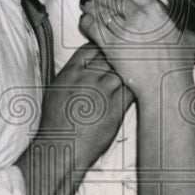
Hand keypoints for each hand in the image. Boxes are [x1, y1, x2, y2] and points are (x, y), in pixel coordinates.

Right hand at [38, 43, 132, 169]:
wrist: (63, 147)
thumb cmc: (56, 122)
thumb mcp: (57, 89)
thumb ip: (72, 72)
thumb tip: (86, 63)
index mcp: (71, 72)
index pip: (92, 47)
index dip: (103, 47)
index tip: (110, 49)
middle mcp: (87, 78)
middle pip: (110, 56)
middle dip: (119, 57)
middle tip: (128, 59)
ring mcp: (102, 92)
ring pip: (123, 71)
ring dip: (129, 72)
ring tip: (136, 72)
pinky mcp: (116, 108)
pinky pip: (132, 90)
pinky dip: (136, 87)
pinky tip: (139, 88)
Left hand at [78, 0, 194, 93]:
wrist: (166, 83)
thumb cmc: (177, 61)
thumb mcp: (182, 31)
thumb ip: (172, 17)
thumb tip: (174, 5)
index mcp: (155, 9)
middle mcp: (139, 17)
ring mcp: (124, 32)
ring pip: (99, 9)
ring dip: (90, 6)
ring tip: (87, 5)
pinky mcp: (111, 47)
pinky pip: (92, 27)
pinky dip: (86, 21)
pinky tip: (86, 21)